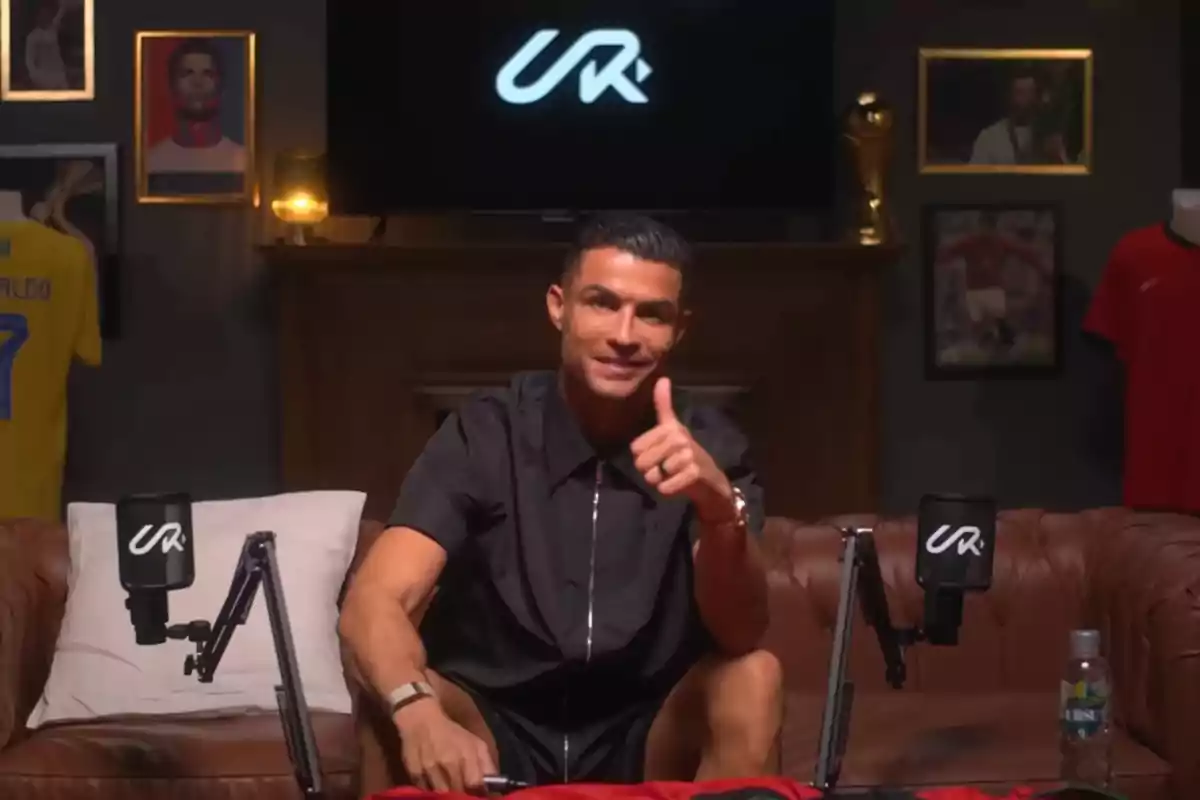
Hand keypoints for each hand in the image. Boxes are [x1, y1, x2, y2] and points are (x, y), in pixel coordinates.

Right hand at [393, 699, 495, 794]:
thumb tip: (494, 786)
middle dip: (463, 795)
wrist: (420, 720)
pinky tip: (434, 788)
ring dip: (446, 795)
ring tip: (450, 790)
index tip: (479, 795)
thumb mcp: (475, 743)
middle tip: (464, 794)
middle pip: (458, 792)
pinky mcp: (414, 774)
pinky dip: (430, 793)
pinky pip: (425, 791)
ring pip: (441, 794)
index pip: (475, 784)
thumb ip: (487, 765)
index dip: (478, 793)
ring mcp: (429, 769)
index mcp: (466, 754)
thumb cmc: (452, 733)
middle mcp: (448, 763)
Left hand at [631, 377, 735, 523]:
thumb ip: (664, 405)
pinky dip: (668, 490)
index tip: (658, 455)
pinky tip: (679, 484)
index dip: (642, 457)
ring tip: (674, 475)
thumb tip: (663, 378)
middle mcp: (679, 438)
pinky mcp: (694, 473)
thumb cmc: (686, 453)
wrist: (710, 479)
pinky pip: (665, 487)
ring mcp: (688, 455)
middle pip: (642, 463)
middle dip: (650, 472)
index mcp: (670, 428)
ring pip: (653, 476)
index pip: (635, 448)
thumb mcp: (673, 428)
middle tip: (666, 468)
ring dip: (660, 481)